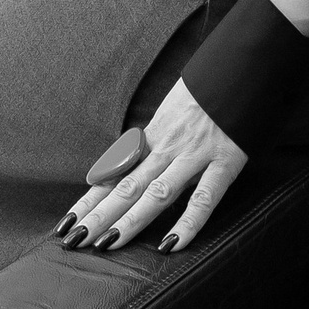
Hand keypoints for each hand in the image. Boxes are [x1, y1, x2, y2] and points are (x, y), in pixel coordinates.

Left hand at [57, 79, 245, 254]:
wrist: (243, 63)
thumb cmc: (208, 89)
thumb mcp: (173, 110)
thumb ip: (153, 140)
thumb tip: (125, 165)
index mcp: (154, 136)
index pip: (114, 173)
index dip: (90, 200)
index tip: (66, 224)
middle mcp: (168, 146)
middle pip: (127, 186)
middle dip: (99, 216)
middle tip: (73, 241)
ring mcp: (196, 154)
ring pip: (157, 192)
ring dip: (131, 220)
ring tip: (107, 244)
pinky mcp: (225, 161)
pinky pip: (204, 197)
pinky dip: (188, 223)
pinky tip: (170, 245)